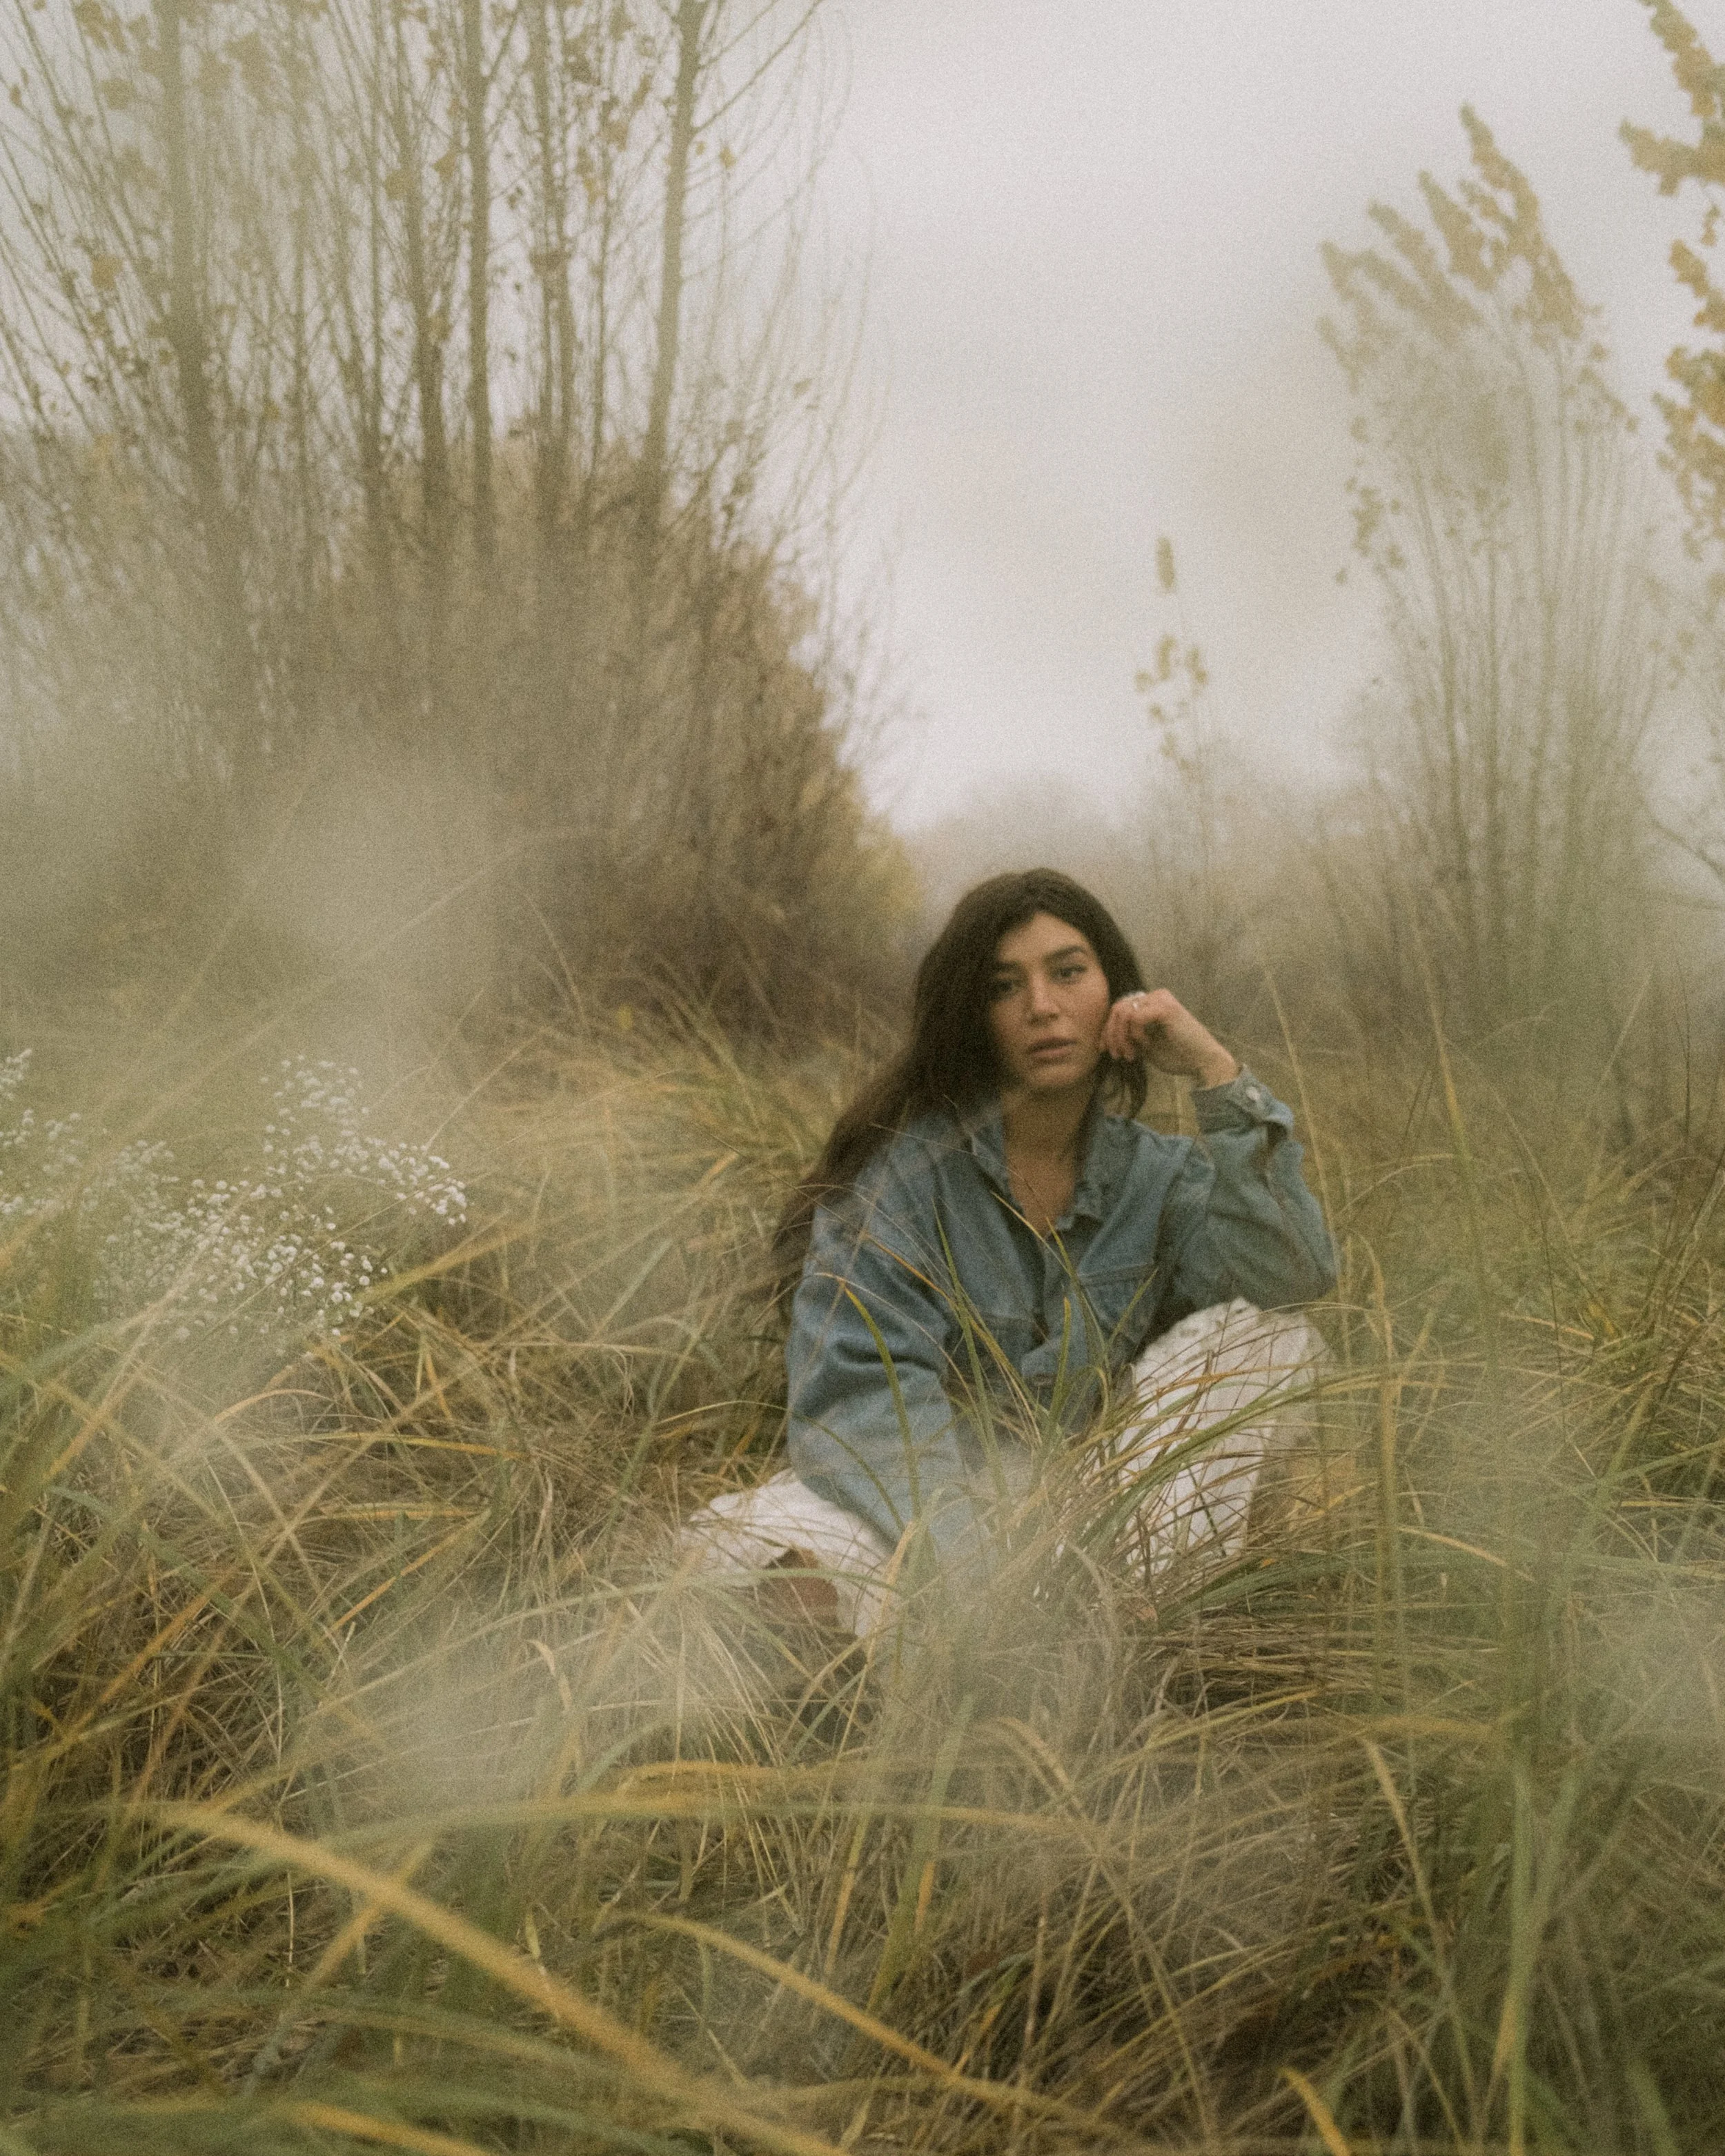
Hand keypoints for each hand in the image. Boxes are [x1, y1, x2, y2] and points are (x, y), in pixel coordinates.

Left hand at [1102, 989, 1239, 1088]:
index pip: (1119, 1008)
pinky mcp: (1165, 1008)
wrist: (1203, 1062)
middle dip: (1111, 1035)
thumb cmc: (1177, 1055)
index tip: (1104, 1050)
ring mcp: (1161, 999)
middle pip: (1117, 1008)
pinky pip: (1135, 1017)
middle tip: (1117, 1055)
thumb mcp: (1145, 1044)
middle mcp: (1156, 996)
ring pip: (1123, 1013)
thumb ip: (1129, 1035)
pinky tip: (1145, 1045)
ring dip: (1121, 1038)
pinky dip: (1135, 1034)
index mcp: (1151, 1002)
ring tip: (1130, 1055)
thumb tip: (1105, 1036)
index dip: (1107, 1029)